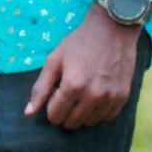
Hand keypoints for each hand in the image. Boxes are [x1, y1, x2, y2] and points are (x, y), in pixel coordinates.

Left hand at [24, 6, 140, 130]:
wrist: (112, 28)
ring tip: (83, 93)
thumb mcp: (55, 59)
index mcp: (72, 86)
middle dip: (65, 111)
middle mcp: (92, 96)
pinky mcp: (123, 97)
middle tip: (69, 92)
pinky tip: (97, 95)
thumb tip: (28, 113)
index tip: (56, 91)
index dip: (52, 105)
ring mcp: (109, 97)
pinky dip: (99, 111)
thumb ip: (41, 88)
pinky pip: (107, 117)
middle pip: (72, 122)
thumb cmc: (79, 42)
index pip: (55, 116)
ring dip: (82, 113)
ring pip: (89, 123)